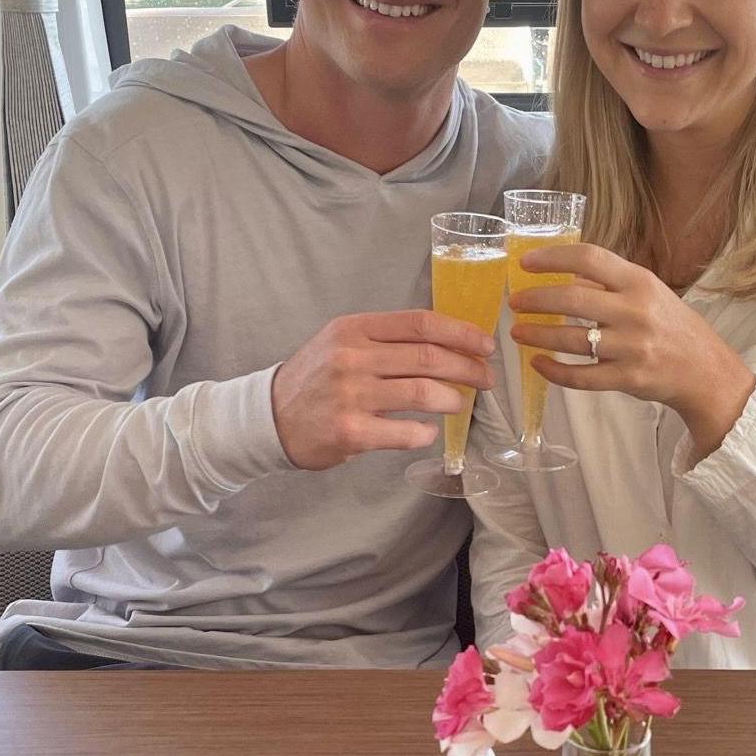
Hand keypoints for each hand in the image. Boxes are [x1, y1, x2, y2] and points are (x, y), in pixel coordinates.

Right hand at [270, 310, 494, 470]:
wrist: (270, 417)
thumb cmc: (317, 378)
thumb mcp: (343, 342)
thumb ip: (387, 338)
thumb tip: (449, 342)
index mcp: (355, 328)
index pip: (421, 323)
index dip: (461, 333)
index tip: (484, 345)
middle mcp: (352, 356)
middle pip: (429, 357)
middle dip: (468, 367)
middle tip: (485, 377)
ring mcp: (351, 395)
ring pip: (424, 393)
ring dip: (452, 399)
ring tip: (458, 403)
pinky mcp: (352, 432)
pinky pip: (408, 432)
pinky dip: (425, 432)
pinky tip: (426, 430)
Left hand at [509, 243, 755, 458]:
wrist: (706, 371)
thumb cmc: (672, 327)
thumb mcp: (649, 292)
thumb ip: (610, 283)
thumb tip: (564, 271)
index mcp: (639, 281)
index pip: (588, 258)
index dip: (552, 257)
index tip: (526, 262)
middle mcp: (635, 311)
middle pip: (571, 297)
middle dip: (535, 299)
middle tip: (515, 302)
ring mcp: (631, 347)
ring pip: (570, 339)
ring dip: (537, 335)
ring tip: (518, 332)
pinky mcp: (627, 378)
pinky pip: (580, 376)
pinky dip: (553, 371)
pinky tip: (539, 364)